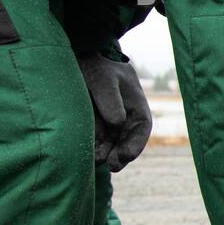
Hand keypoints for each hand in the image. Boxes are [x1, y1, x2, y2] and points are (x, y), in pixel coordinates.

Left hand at [77, 53, 152, 171]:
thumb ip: (110, 99)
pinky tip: (85, 154)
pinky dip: (93, 149)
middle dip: (119, 157)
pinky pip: (96, 143)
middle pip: (126, 145)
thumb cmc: (98, 67)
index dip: (134, 146)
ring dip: (105, 155)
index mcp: (137, 110)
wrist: (82, 60)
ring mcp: (110, 127)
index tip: (124, 155)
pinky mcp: (95, 128)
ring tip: (95, 160)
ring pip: (111, 147)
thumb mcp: (104, 79)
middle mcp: (126, 122)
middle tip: (111, 165)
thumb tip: (117, 123)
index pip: (141, 132)